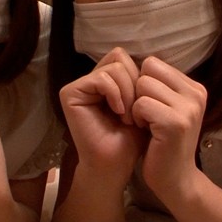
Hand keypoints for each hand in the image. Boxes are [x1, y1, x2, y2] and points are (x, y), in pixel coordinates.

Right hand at [59, 47, 145, 177]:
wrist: (116, 165)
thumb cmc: (130, 139)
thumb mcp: (142, 103)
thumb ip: (141, 80)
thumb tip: (151, 59)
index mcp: (106, 80)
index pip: (126, 58)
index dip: (141, 78)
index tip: (144, 107)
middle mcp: (90, 80)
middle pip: (119, 57)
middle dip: (135, 84)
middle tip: (136, 113)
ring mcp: (79, 86)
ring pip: (115, 66)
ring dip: (128, 93)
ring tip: (128, 117)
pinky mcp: (70, 93)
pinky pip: (103, 77)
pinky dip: (117, 94)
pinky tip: (118, 114)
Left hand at [132, 56, 206, 195]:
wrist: (175, 180)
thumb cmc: (164, 143)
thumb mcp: (168, 109)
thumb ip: (160, 86)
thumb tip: (138, 62)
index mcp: (195, 88)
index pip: (154, 63)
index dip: (142, 82)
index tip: (147, 105)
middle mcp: (196, 94)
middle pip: (148, 69)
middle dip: (138, 91)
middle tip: (144, 115)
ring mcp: (188, 108)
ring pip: (143, 84)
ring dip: (136, 104)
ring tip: (145, 123)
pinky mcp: (175, 123)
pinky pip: (141, 103)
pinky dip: (136, 117)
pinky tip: (145, 131)